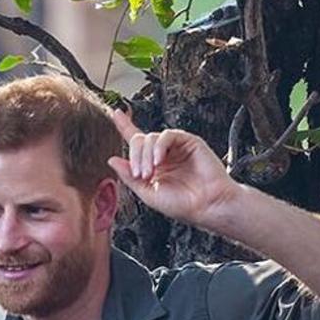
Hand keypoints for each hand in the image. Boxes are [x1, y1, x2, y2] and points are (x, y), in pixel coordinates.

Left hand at [107, 109, 240, 227]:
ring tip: (150, 173)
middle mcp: (163, 154)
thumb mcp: (147, 193)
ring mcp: (176, 147)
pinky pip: (168, 135)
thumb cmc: (182, 204)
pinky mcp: (189, 142)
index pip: (136, 143)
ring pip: (151, 137)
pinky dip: (159, 146)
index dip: (124, 126)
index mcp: (153, 165)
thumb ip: (129, 176)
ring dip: (145, 155)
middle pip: (139, 140)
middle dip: (135, 157)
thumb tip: (112, 160)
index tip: (116, 113)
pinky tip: (159, 160)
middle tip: (141, 175)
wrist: (207, 206)